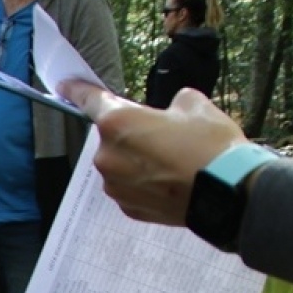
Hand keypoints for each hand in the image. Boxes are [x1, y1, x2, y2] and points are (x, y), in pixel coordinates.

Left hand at [60, 81, 249, 226]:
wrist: (227, 193)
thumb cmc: (210, 145)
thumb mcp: (195, 105)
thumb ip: (172, 104)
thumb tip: (170, 111)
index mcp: (118, 123)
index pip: (91, 101)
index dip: (77, 90)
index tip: (65, 85)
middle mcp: (107, 156)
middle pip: (112, 137)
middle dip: (132, 134)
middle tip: (164, 136)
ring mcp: (114, 185)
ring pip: (121, 164)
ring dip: (138, 160)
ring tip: (172, 162)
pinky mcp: (126, 207)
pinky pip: (130, 186)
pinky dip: (144, 182)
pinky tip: (169, 181)